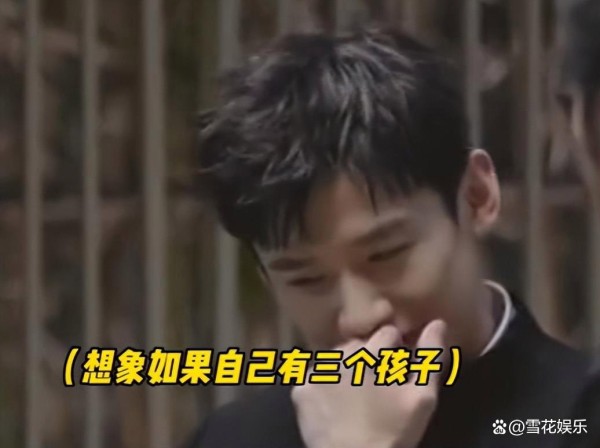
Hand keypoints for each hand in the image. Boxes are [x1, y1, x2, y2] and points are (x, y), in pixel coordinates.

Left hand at [292, 320, 447, 447]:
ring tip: (355, 396)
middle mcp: (339, 355)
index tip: (399, 368)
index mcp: (369, 353)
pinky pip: (314, 376)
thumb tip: (438, 323)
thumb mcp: (421, 398)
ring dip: (345, 369)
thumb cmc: (392, 433)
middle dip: (370, 358)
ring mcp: (315, 372)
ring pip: (335, 358)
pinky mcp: (299, 390)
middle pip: (359, 345)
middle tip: (377, 385)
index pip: (387, 333)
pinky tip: (334, 403)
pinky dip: (324, 385)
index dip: (397, 350)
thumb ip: (430, 358)